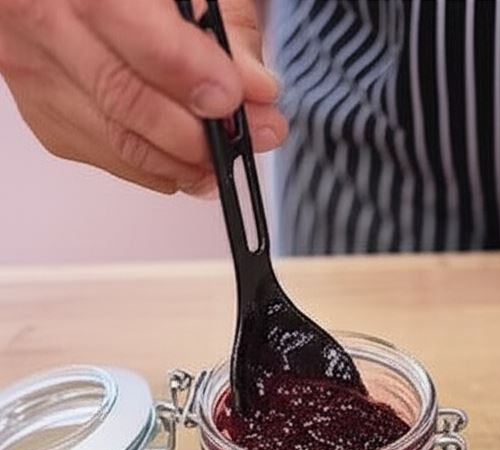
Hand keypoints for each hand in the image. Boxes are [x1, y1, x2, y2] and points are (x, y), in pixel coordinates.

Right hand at [0, 0, 287, 193]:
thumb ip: (222, 29)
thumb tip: (254, 86)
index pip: (137, 39)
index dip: (192, 75)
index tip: (233, 98)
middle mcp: (41, 22)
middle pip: (124, 97)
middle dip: (201, 130)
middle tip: (255, 134)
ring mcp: (35, 71)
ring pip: (117, 140)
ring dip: (186, 160)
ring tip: (232, 154)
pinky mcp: (44, 114)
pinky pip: (108, 156)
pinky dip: (159, 166)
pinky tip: (190, 160)